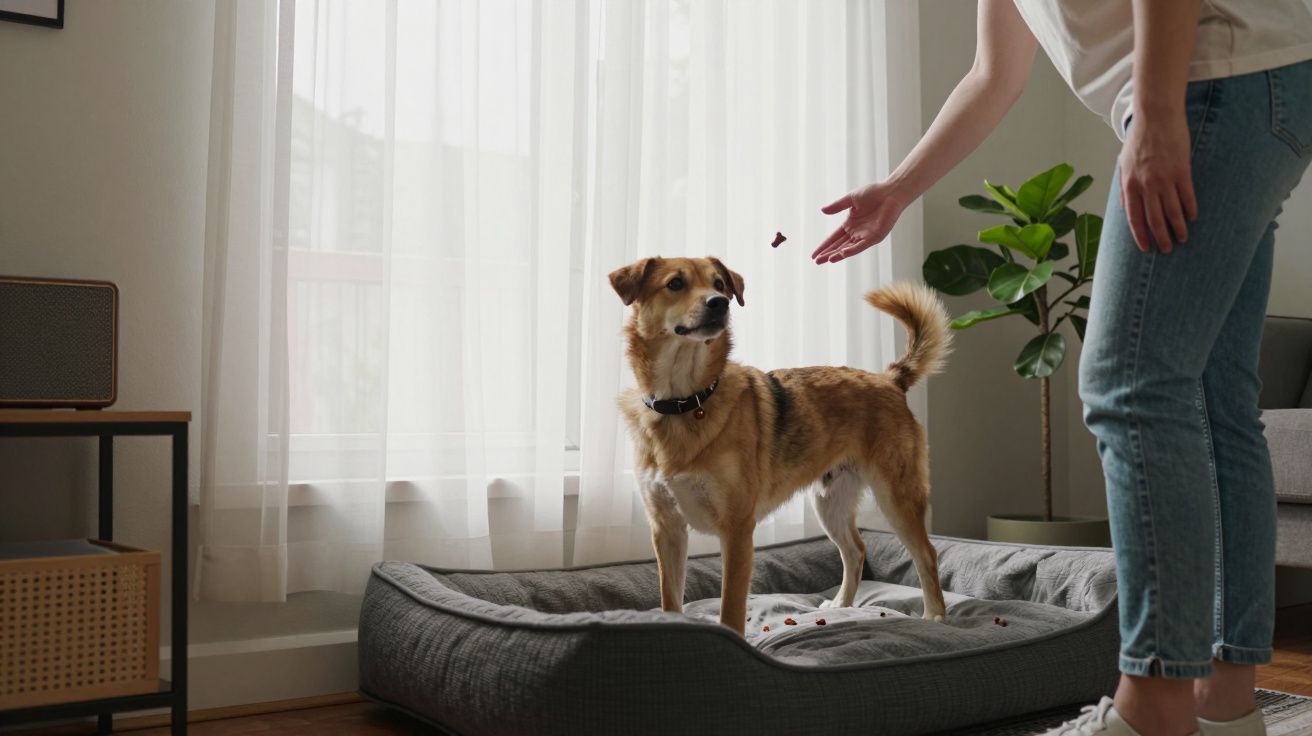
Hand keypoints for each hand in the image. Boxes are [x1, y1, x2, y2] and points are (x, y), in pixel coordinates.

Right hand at [812, 181, 907, 264]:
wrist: (891, 192)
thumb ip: (837, 206)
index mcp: (850, 224)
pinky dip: (851, 250)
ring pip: (848, 248)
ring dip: (837, 254)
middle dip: (827, 253)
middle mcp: (856, 232)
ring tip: (827, 260)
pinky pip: (861, 245)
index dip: (824, 246)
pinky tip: (841, 253)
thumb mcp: (851, 199)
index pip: (833, 238)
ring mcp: (865, 236)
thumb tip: (822, 210)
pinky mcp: (875, 237)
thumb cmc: (874, 193)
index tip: (813, 254)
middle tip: (816, 262)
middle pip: (838, 246)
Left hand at [1118, 110, 1197, 253]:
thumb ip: (1124, 188)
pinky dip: (1190, 208)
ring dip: (1178, 227)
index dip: (1140, 235)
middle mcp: (1146, 184)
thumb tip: (1124, 209)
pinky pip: (1187, 195)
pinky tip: (1193, 218)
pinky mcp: (1182, 170)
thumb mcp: (1123, 164)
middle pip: (1154, 218)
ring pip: (1172, 210)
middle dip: (1161, 237)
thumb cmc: (1139, 140)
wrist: (1156, 116)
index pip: (1134, 218)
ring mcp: (1164, 178)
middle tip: (1167, 249)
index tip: (1146, 248)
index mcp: (1130, 184)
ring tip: (1182, 239)